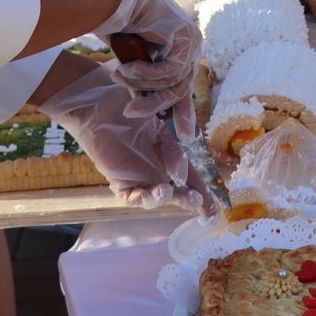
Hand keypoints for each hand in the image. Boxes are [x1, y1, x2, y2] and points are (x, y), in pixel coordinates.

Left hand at [41, 63, 216, 215]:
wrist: (100, 105)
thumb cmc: (130, 109)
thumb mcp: (160, 127)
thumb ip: (172, 148)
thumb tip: (181, 172)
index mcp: (169, 157)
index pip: (190, 178)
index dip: (204, 193)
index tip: (216, 210)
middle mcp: (156, 171)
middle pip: (177, 193)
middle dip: (190, 201)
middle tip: (200, 204)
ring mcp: (138, 178)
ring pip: (157, 198)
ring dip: (169, 199)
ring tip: (176, 194)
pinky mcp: (120, 182)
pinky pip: (134, 197)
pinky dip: (146, 198)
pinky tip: (157, 192)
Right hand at [94, 0, 200, 137]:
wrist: (116, 1)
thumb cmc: (121, 30)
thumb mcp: (136, 65)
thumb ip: (147, 85)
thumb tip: (146, 112)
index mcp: (183, 53)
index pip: (185, 88)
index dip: (185, 114)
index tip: (185, 137)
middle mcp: (191, 47)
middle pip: (181, 89)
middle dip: (155, 105)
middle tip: (131, 113)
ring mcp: (191, 41)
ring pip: (173, 81)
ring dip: (142, 84)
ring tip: (119, 77)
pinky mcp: (185, 36)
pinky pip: (169, 69)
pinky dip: (146, 73)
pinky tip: (127, 67)